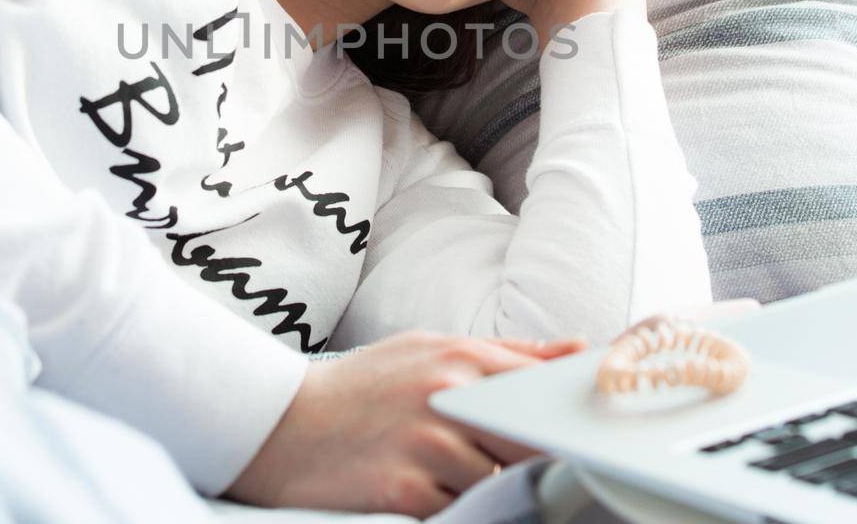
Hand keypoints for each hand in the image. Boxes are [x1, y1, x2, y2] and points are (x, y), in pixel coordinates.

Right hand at [225, 330, 587, 517]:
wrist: (277, 423)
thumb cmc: (362, 387)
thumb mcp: (428, 350)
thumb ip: (506, 355)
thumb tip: (579, 350)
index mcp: (458, 357)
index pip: (541, 391)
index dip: (563, 419)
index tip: (578, 436)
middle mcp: (446, 397)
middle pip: (530, 442)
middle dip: (531, 460)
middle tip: (515, 464)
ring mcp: (426, 446)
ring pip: (497, 483)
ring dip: (486, 490)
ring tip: (448, 475)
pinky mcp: (405, 494)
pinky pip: (459, 512)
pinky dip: (453, 510)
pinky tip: (425, 492)